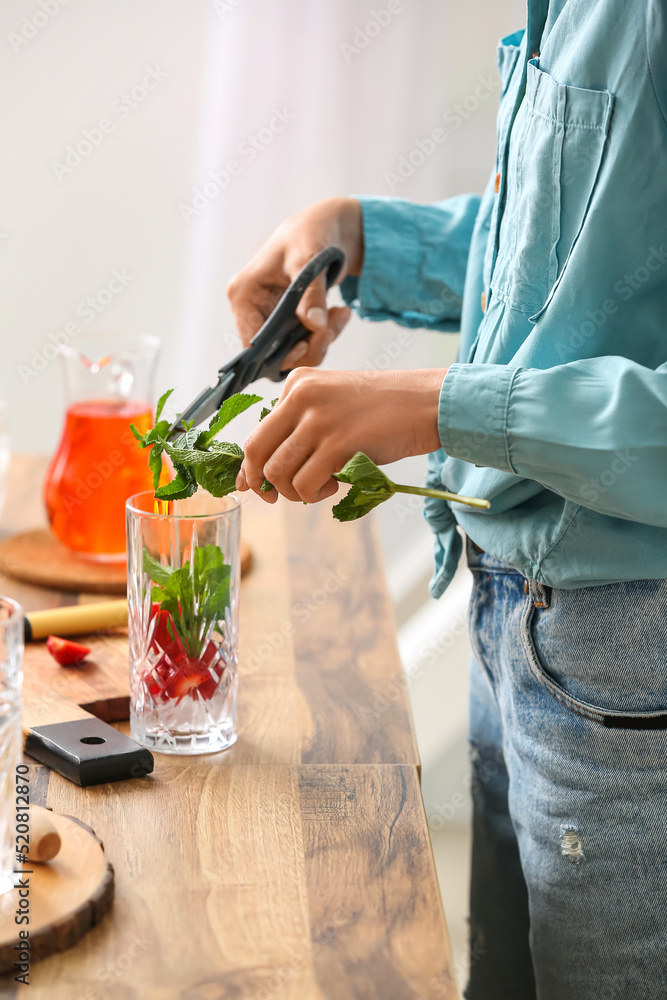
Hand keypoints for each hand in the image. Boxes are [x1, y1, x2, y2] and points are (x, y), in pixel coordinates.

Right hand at [226, 197, 362, 368]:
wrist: (324, 229)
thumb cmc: (308, 234)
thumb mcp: (309, 260)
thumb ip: (312, 294)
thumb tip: (315, 326)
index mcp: (244, 294)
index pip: (250, 342)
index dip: (276, 352)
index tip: (305, 344)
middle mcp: (253, 310)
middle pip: (274, 353)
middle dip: (307, 347)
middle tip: (331, 329)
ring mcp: (272, 318)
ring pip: (295, 352)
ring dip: (321, 340)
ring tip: (341, 314)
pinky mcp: (290, 322)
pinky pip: (307, 343)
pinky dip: (326, 333)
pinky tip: (340, 312)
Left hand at [236, 367, 445, 503]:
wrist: (426, 402)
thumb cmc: (383, 409)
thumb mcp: (333, 403)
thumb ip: (301, 425)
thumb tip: (263, 470)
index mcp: (297, 384)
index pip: (256, 432)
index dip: (249, 467)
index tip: (253, 486)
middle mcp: (301, 397)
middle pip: (256, 452)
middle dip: (262, 483)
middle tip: (277, 497)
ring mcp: (318, 420)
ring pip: (278, 472)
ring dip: (295, 492)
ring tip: (320, 488)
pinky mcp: (338, 443)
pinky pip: (305, 483)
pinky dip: (315, 494)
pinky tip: (335, 485)